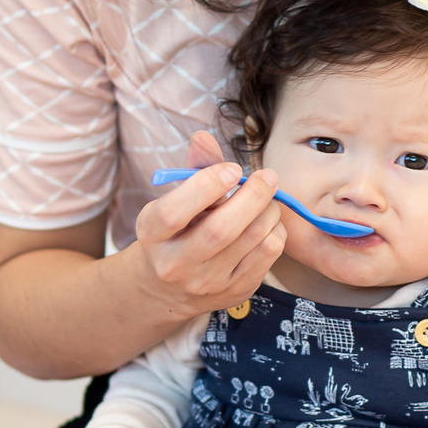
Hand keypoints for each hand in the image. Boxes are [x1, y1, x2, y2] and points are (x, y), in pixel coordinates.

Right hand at [131, 132, 286, 321]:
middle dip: (252, 196)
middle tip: (267, 176)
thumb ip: (194, 168)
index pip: (174, 212)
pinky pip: (267, 255)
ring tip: (268, 197)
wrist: (169, 287)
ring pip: (251, 240)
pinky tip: (267, 221)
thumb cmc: (177, 230)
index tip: (232, 168)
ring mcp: (207, 283)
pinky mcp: (235, 291)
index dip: (206, 185)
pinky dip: (275, 230)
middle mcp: (176, 264)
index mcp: (152, 234)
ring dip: (268, 210)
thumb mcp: (175, 199)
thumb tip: (204, 136)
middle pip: (220, 230)